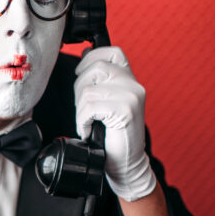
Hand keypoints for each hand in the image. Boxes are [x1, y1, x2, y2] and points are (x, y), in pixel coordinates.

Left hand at [74, 46, 156, 200]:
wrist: (126, 163)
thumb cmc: (113, 135)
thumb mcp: (107, 101)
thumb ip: (101, 80)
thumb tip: (85, 53)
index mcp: (131, 80)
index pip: (112, 52)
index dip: (91, 58)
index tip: (81, 73)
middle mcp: (134, 85)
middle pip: (94, 69)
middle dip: (79, 89)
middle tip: (84, 110)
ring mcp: (132, 97)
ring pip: (89, 90)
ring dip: (81, 109)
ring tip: (89, 122)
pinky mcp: (125, 110)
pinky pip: (90, 107)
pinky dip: (83, 121)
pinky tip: (90, 129)